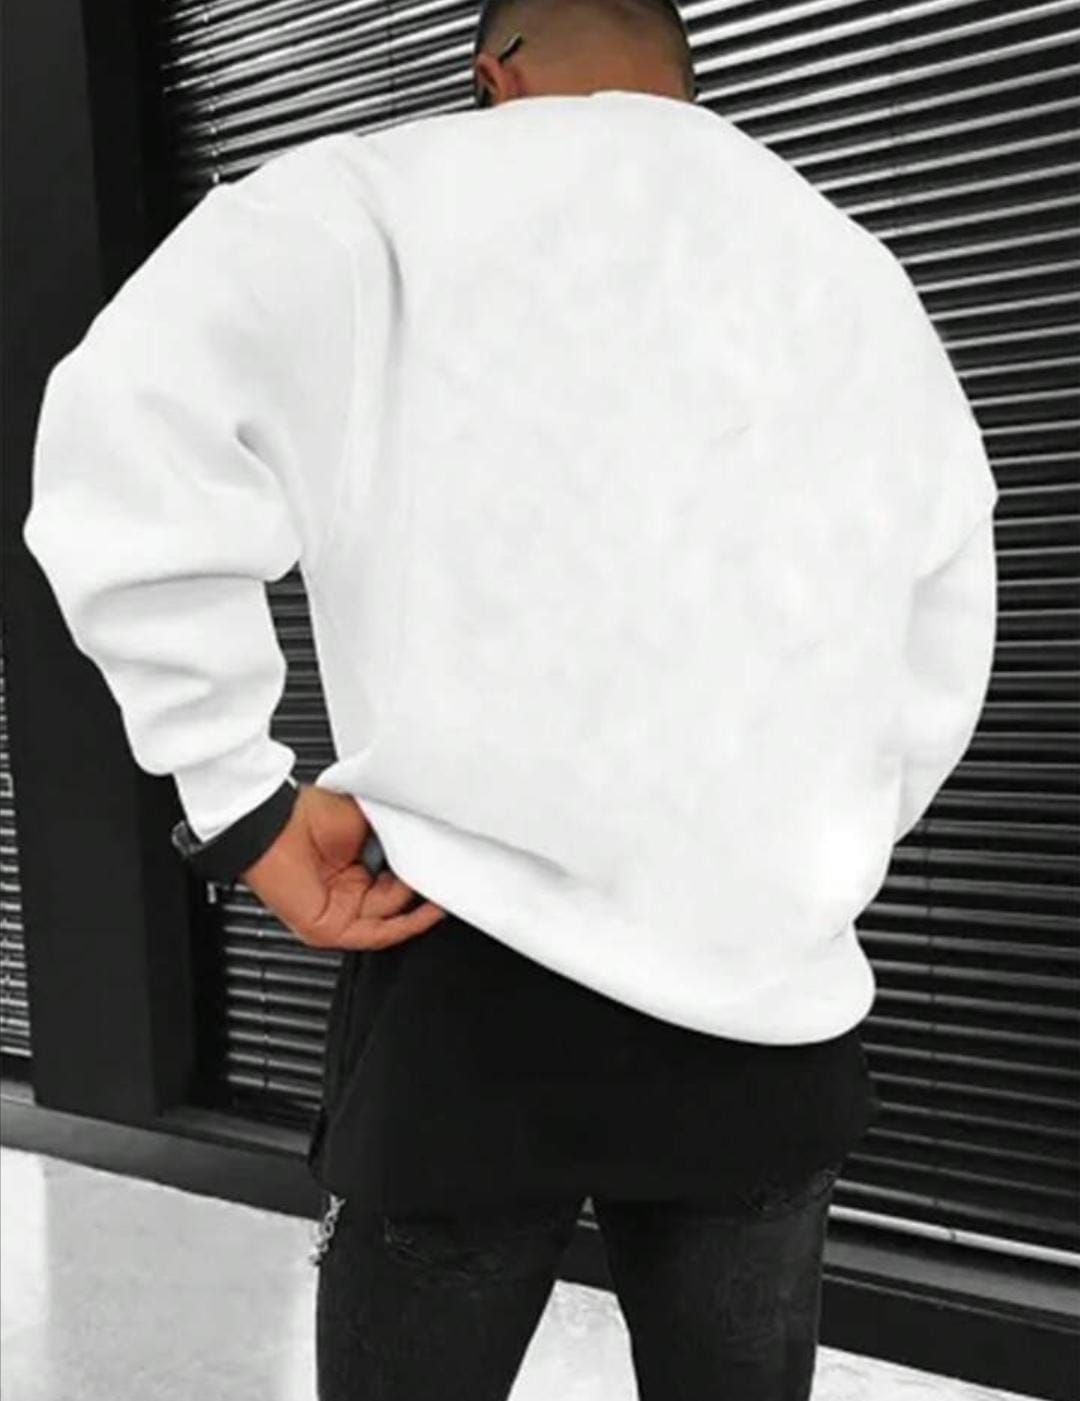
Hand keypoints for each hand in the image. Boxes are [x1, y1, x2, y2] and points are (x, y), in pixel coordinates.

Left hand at [239, 782, 448, 950]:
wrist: (274, 824)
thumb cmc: (310, 814)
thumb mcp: (368, 821)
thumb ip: (398, 836)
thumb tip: (428, 841)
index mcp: (355, 866)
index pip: (400, 880)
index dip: (424, 874)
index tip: (448, 863)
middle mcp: (349, 891)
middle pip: (400, 902)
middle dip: (426, 890)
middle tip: (450, 873)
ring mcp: (340, 912)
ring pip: (394, 919)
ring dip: (421, 906)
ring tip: (445, 887)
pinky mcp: (331, 929)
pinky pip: (377, 935)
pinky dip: (407, 925)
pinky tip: (429, 910)